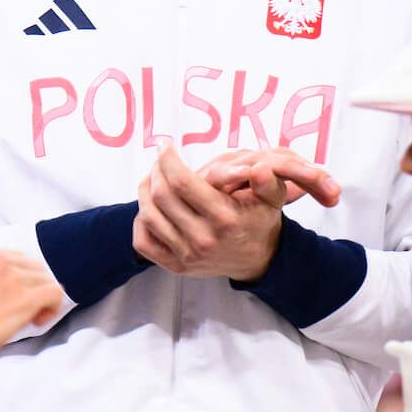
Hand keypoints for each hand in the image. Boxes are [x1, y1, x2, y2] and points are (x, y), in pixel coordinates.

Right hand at [0, 246, 68, 387]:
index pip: (18, 259)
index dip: (20, 279)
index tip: (13, 296)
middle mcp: (1, 260)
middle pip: (35, 269)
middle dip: (33, 288)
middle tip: (23, 310)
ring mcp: (15, 278)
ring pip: (46, 281)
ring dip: (41, 299)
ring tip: (29, 318)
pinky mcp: (27, 298)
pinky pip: (55, 294)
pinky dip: (52, 307)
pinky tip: (38, 320)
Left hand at [134, 147, 335, 281]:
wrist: (258, 261)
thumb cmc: (259, 221)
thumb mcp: (271, 199)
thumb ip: (267, 182)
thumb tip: (259, 168)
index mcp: (225, 219)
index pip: (183, 183)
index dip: (168, 159)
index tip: (165, 145)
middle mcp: (203, 240)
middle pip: (162, 196)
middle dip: (156, 171)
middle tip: (160, 160)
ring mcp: (187, 256)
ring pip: (149, 216)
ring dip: (144, 191)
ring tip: (152, 177)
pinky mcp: (176, 266)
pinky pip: (143, 243)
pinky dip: (140, 222)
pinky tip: (150, 206)